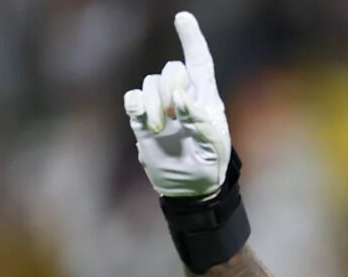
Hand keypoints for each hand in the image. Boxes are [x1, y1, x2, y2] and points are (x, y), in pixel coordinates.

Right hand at [124, 12, 230, 197]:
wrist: (189, 187)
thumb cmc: (209, 165)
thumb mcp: (214, 147)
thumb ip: (202, 122)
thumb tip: (183, 100)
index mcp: (206, 99)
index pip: (200, 62)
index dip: (192, 40)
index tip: (183, 18)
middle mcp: (183, 97)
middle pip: (172, 69)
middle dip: (171, 85)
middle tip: (174, 114)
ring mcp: (161, 107)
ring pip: (150, 82)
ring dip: (153, 103)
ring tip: (159, 128)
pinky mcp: (142, 119)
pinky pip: (133, 98)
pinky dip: (136, 104)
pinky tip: (143, 121)